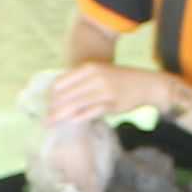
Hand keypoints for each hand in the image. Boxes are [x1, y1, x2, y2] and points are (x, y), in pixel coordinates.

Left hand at [49, 62, 185, 124]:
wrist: (147, 84)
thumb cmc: (120, 80)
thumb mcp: (100, 73)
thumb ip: (81, 81)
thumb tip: (60, 94)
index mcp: (89, 68)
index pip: (61, 82)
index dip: (50, 96)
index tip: (46, 106)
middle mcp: (95, 77)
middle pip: (65, 95)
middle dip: (52, 109)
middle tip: (45, 119)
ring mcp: (103, 90)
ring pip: (74, 105)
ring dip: (60, 116)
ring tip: (51, 124)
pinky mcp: (110, 104)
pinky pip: (89, 113)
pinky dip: (77, 119)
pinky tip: (70, 124)